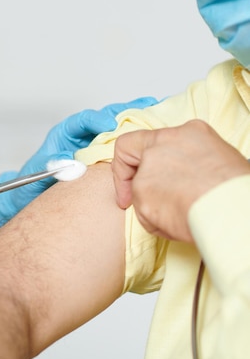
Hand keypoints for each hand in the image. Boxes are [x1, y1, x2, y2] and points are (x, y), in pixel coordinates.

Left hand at [0, 96, 157, 225]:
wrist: (31, 197)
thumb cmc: (32, 183)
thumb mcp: (40, 172)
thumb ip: (54, 164)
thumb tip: (68, 160)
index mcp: (64, 135)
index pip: (82, 121)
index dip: (97, 120)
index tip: (109, 123)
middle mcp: (82, 137)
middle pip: (106, 117)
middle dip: (126, 111)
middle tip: (148, 105)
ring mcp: (94, 145)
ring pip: (117, 127)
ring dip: (137, 119)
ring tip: (158, 110)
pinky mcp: (104, 157)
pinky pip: (122, 145)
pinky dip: (137, 137)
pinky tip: (154, 133)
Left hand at [112, 120, 249, 242]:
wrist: (233, 207)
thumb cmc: (235, 187)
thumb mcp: (215, 156)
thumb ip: (187, 159)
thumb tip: (180, 174)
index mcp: (183, 134)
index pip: (139, 140)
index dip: (130, 160)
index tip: (133, 175)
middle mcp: (160, 148)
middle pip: (131, 162)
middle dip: (124, 182)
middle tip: (128, 201)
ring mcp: (148, 172)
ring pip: (139, 193)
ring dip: (153, 208)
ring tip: (182, 215)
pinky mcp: (142, 197)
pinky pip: (144, 216)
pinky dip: (158, 224)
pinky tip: (180, 224)